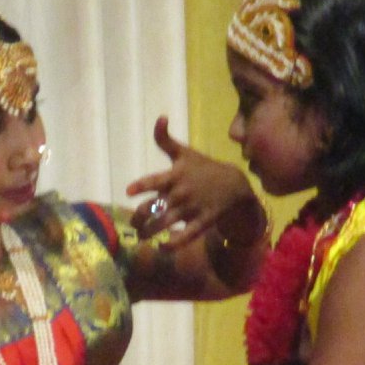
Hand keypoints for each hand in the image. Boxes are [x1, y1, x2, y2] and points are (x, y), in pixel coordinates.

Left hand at [127, 117, 260, 248]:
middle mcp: (182, 193)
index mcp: (176, 175)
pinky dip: (173, 244)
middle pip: (155, 207)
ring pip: (166, 224)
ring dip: (149, 232)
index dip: (142, 185)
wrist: (234, 184)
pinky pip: (186, 237)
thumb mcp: (185, 153)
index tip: (129, 191)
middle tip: (133, 223)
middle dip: (139, 217)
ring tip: (140, 236)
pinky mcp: (202, 223)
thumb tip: (160, 117)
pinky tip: (162, 247)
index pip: (155, 180)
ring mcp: (192, 209)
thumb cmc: (203, 168)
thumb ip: (165, 139)